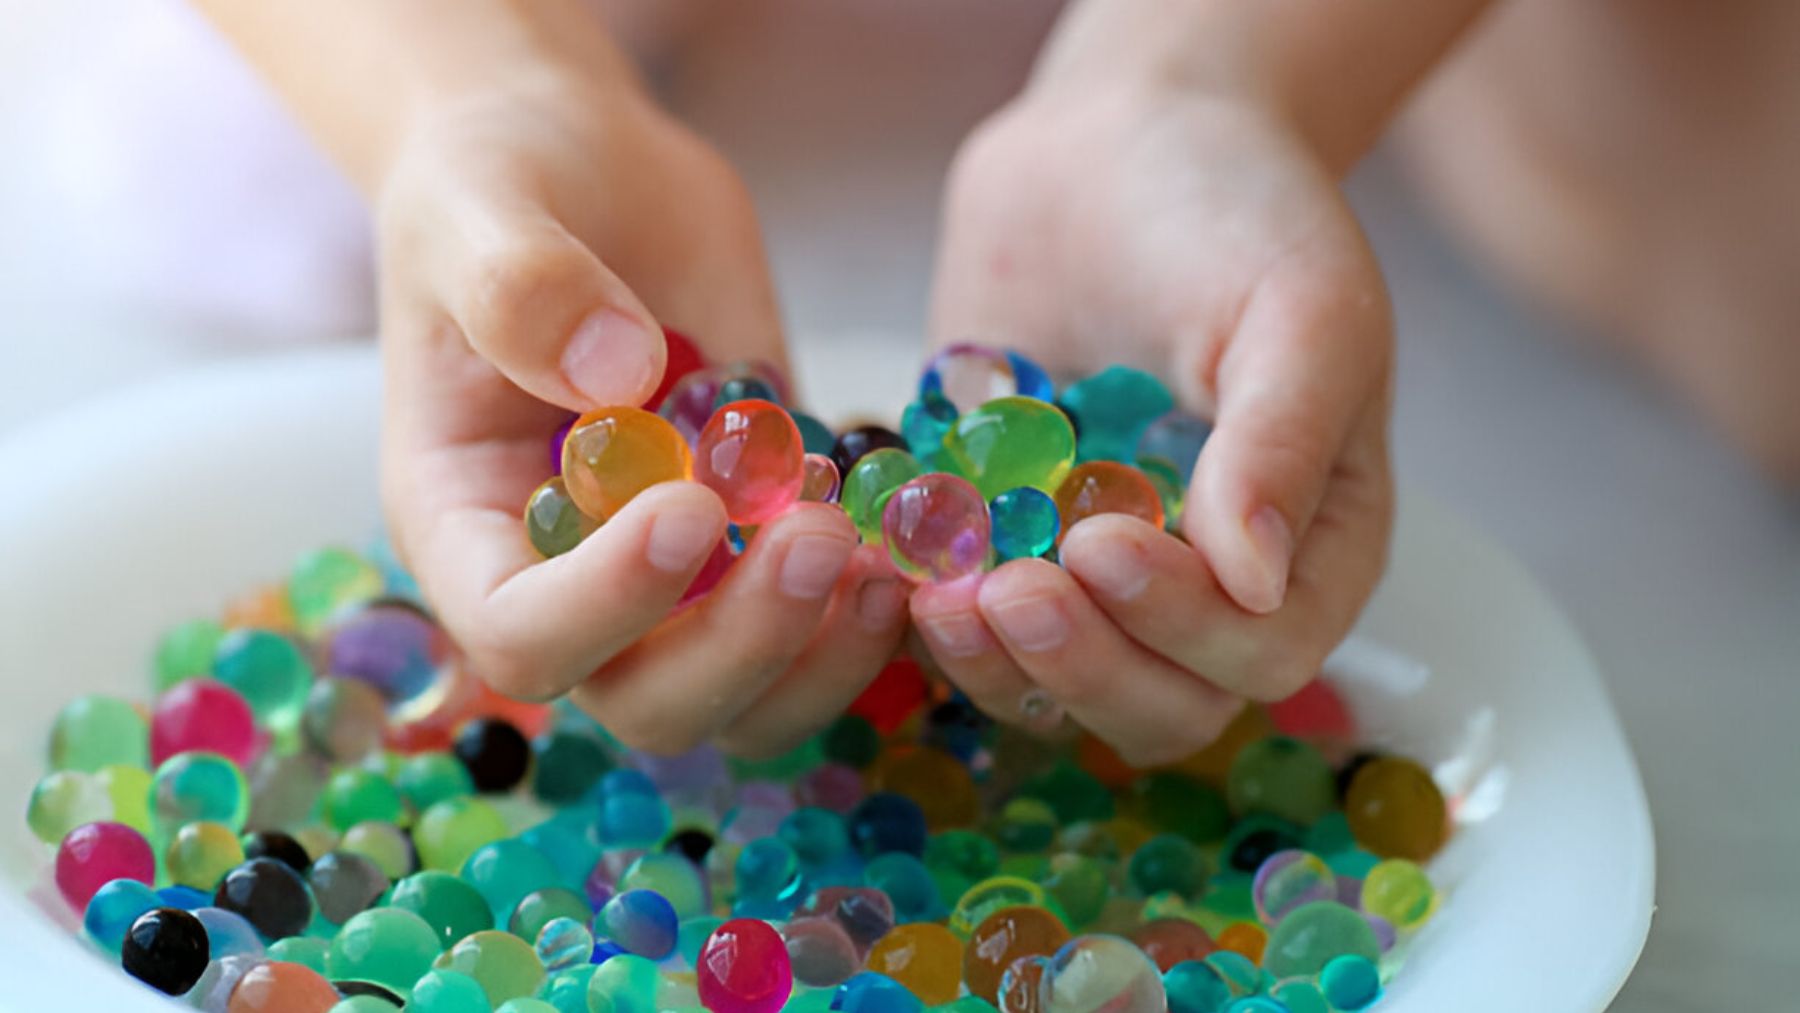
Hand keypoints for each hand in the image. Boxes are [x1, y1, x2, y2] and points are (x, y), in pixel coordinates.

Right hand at [377, 70, 907, 755]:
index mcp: (466, 525)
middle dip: (743, 644)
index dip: (608, 604)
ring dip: (824, 656)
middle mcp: (571, 577)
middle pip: (649, 701)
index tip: (690, 506)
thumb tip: (616, 380)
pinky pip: (822, 630)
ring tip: (882, 558)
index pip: (520, 634)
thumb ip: (525, 288)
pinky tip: (917, 534)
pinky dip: (875, 612)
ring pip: (750, 699)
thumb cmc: (499, 182)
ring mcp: (678, 573)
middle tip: (819, 537)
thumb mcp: (483, 204)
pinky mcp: (764, 534)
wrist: (586, 166)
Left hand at [915, 84, 1394, 764]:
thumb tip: (1253, 584)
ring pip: (1054, 685)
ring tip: (935, 594)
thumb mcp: (1297, 304)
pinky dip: (923, 614)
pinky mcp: (1002, 538)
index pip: (1263, 650)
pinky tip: (884, 563)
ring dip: (993, 662)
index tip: (1102, 543)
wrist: (1117, 135)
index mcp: (1309, 543)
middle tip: (1005, 593)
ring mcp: (1094, 571)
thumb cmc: (1234, 208)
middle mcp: (1206, 581)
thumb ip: (1284, 441)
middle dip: (1081, 666)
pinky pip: (966, 620)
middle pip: (1159, 702)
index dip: (1183, 627)